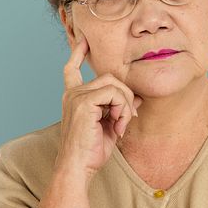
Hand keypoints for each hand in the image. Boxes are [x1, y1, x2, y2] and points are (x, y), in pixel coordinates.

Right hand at [57, 35, 143, 179]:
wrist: (78, 167)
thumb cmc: (92, 151)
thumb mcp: (110, 125)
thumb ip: (119, 108)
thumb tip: (135, 96)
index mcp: (73, 98)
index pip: (71, 69)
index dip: (77, 53)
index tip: (84, 40)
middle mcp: (72, 94)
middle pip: (109, 78)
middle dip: (125, 96)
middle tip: (127, 119)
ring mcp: (76, 96)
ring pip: (114, 84)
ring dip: (125, 104)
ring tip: (122, 125)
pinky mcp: (83, 102)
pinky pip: (114, 93)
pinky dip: (122, 109)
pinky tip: (118, 125)